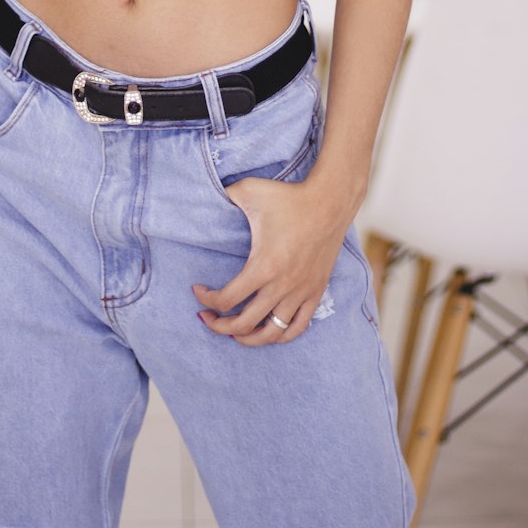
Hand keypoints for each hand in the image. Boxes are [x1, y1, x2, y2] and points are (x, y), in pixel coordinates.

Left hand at [191, 172, 349, 345]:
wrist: (330, 201)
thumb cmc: (288, 196)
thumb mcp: (249, 190)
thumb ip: (224, 195)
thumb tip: (207, 196)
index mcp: (263, 266)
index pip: (227, 299)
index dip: (206, 299)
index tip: (197, 290)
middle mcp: (282, 286)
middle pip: (244, 324)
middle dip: (219, 325)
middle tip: (207, 317)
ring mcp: (301, 292)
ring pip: (271, 333)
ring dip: (248, 337)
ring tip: (234, 331)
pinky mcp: (316, 293)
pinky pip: (297, 328)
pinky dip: (279, 335)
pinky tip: (266, 330)